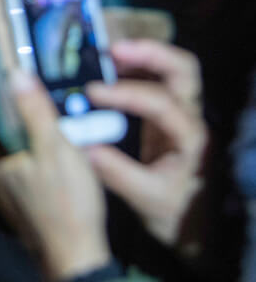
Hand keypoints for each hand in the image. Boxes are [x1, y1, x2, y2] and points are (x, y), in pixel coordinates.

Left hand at [0, 71, 110, 281]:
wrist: (76, 257)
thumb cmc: (65, 202)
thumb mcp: (54, 149)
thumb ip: (33, 111)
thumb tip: (13, 73)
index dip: (9, 86)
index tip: (27, 64)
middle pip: (7, 126)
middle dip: (25, 105)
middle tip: (50, 80)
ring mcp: (8, 186)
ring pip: (21, 144)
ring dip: (37, 126)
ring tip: (62, 104)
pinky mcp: (26, 197)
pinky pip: (32, 160)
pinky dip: (44, 147)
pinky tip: (66, 139)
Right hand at [85, 40, 206, 251]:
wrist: (198, 230)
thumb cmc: (178, 215)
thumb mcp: (148, 199)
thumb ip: (117, 172)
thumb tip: (82, 146)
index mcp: (190, 138)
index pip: (160, 103)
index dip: (125, 93)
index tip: (91, 93)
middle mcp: (191, 119)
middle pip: (182, 69)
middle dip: (148, 54)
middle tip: (110, 51)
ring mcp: (182, 116)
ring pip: (174, 70)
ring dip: (142, 57)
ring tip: (106, 56)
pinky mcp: (169, 119)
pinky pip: (158, 83)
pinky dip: (135, 71)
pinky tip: (109, 74)